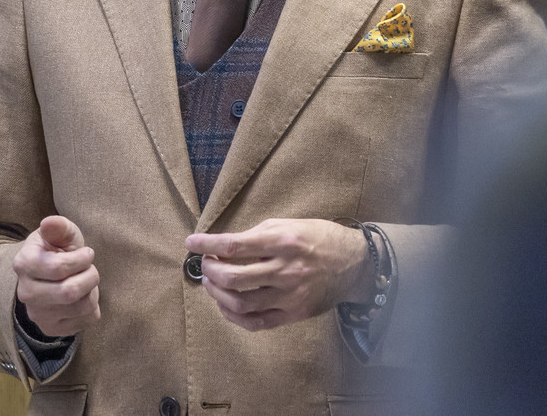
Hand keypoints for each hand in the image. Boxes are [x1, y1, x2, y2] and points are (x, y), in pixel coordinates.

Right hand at [12, 215, 100, 337]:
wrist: (49, 277)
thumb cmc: (57, 250)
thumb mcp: (60, 234)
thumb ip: (59, 226)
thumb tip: (49, 222)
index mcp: (24, 263)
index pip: (58, 267)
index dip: (82, 259)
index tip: (87, 253)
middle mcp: (26, 292)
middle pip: (69, 292)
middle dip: (90, 276)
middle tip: (90, 268)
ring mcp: (37, 314)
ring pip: (81, 307)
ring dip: (92, 290)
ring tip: (86, 281)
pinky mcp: (51, 329)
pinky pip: (85, 321)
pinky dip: (92, 306)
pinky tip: (82, 296)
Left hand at [185, 218, 370, 331]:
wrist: (354, 264)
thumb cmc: (319, 238)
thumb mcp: (290, 224)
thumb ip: (259, 234)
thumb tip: (226, 246)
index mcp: (282, 241)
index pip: (234, 245)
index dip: (207, 245)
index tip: (192, 242)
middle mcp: (285, 270)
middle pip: (232, 277)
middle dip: (210, 271)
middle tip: (205, 265)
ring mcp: (289, 296)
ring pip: (240, 303)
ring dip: (217, 294)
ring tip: (212, 283)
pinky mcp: (293, 314)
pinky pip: (256, 322)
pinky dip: (234, 316)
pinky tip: (226, 305)